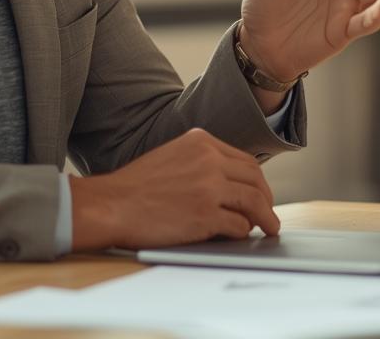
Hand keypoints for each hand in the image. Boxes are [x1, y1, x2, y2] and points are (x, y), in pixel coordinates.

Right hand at [69, 129, 279, 250]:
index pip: (245, 160)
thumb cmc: (134, 187)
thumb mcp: (172, 156)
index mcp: (201, 142)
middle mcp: (209, 160)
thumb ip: (201, 162)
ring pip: (255, 202)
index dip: (257, 180)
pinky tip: (239, 236)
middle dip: (266, 198)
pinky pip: (239, 225)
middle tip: (268, 212)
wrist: (110, 205)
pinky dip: (243, 232)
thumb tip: (231, 184)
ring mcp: (209, 187)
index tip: (260, 193)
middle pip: (255, 179)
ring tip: (269, 228)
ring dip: (266, 218)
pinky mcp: (206, 215)